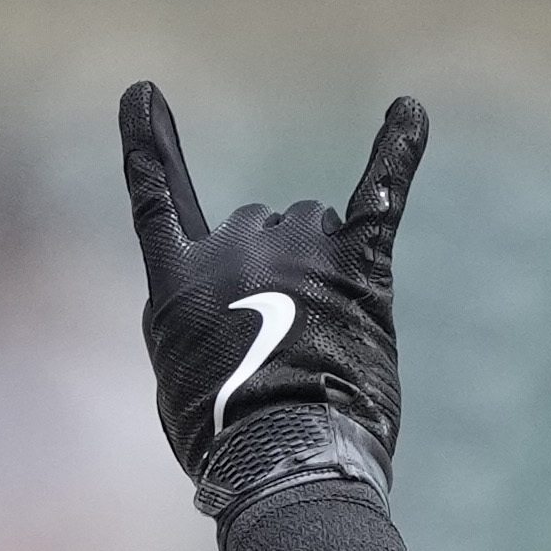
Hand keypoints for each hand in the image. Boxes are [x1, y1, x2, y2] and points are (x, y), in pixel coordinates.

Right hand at [116, 83, 430, 522]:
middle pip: (256, 224)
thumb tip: (232, 303)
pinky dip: (397, 149)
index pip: (156, 203)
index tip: (142, 94)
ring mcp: (295, 248)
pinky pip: (379, 190)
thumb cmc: (226, 444)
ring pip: (312, 225)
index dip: (147, 149)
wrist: (282, 457)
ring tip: (325, 336)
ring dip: (320, 266)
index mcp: (177, 284)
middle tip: (284, 345)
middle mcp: (231, 246)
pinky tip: (409, 112)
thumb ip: (197, 328)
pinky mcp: (356, 262)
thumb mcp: (180, 390)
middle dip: (271, 272)